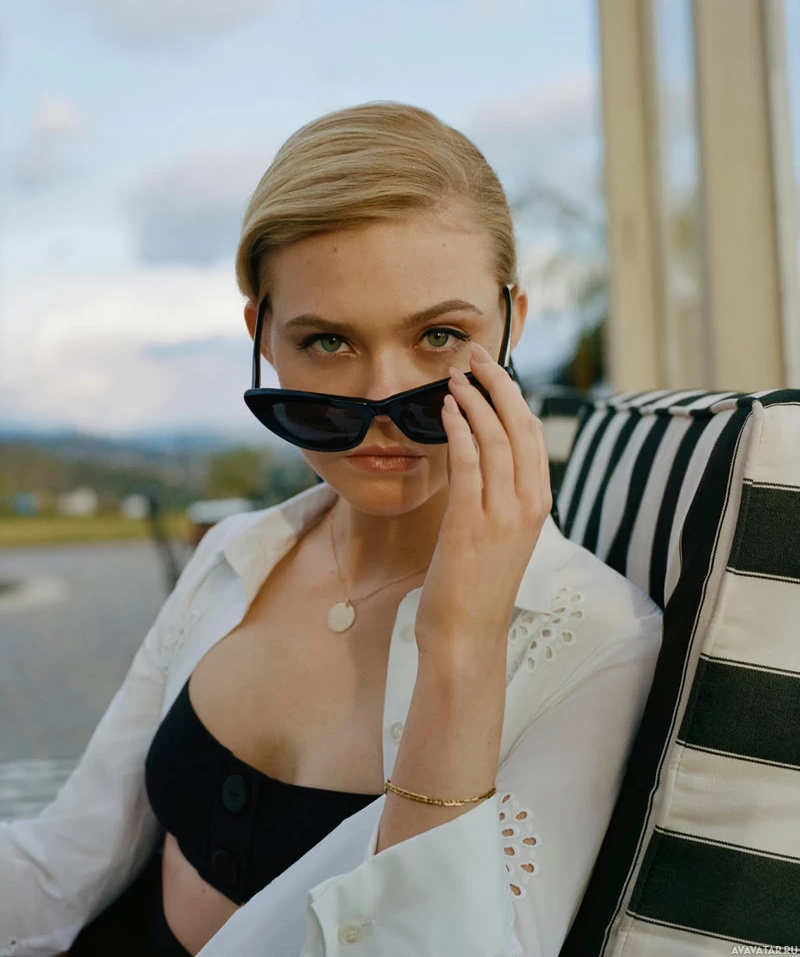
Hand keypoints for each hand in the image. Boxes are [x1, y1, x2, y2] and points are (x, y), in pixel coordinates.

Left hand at [413, 342, 551, 659]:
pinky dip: (460, 429)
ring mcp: (504, 514)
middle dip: (498, 384)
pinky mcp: (473, 523)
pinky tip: (446, 409)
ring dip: (475, 399)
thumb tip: (482, 455)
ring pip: (497, 438)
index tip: (491, 370)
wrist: (468, 634)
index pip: (532, 434)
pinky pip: (470, 463)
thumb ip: (499, 495)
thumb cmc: (476, 584)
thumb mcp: (500, 533)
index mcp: (538, 503)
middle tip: (475, 355)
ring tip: (456, 375)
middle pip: (521, 426)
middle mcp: (529, 504)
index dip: (512, 396)